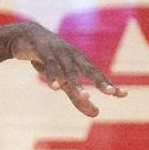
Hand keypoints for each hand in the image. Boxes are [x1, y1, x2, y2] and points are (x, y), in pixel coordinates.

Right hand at [9, 22, 126, 116]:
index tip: (123, 94)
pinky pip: (49, 64)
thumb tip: (97, 114)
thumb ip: (78, 97)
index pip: (97, 74)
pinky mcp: (42, 50)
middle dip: (99, 81)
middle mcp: (72, 56)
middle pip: (88, 69)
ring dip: (77, 82)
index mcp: (80, 61)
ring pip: (69, 69)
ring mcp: (58, 52)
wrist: (25, 34)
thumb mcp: (63, 80)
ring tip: (85, 96)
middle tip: (110, 92)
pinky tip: (55, 87)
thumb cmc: (49, 59)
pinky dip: (53, 75)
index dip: (108, 84)